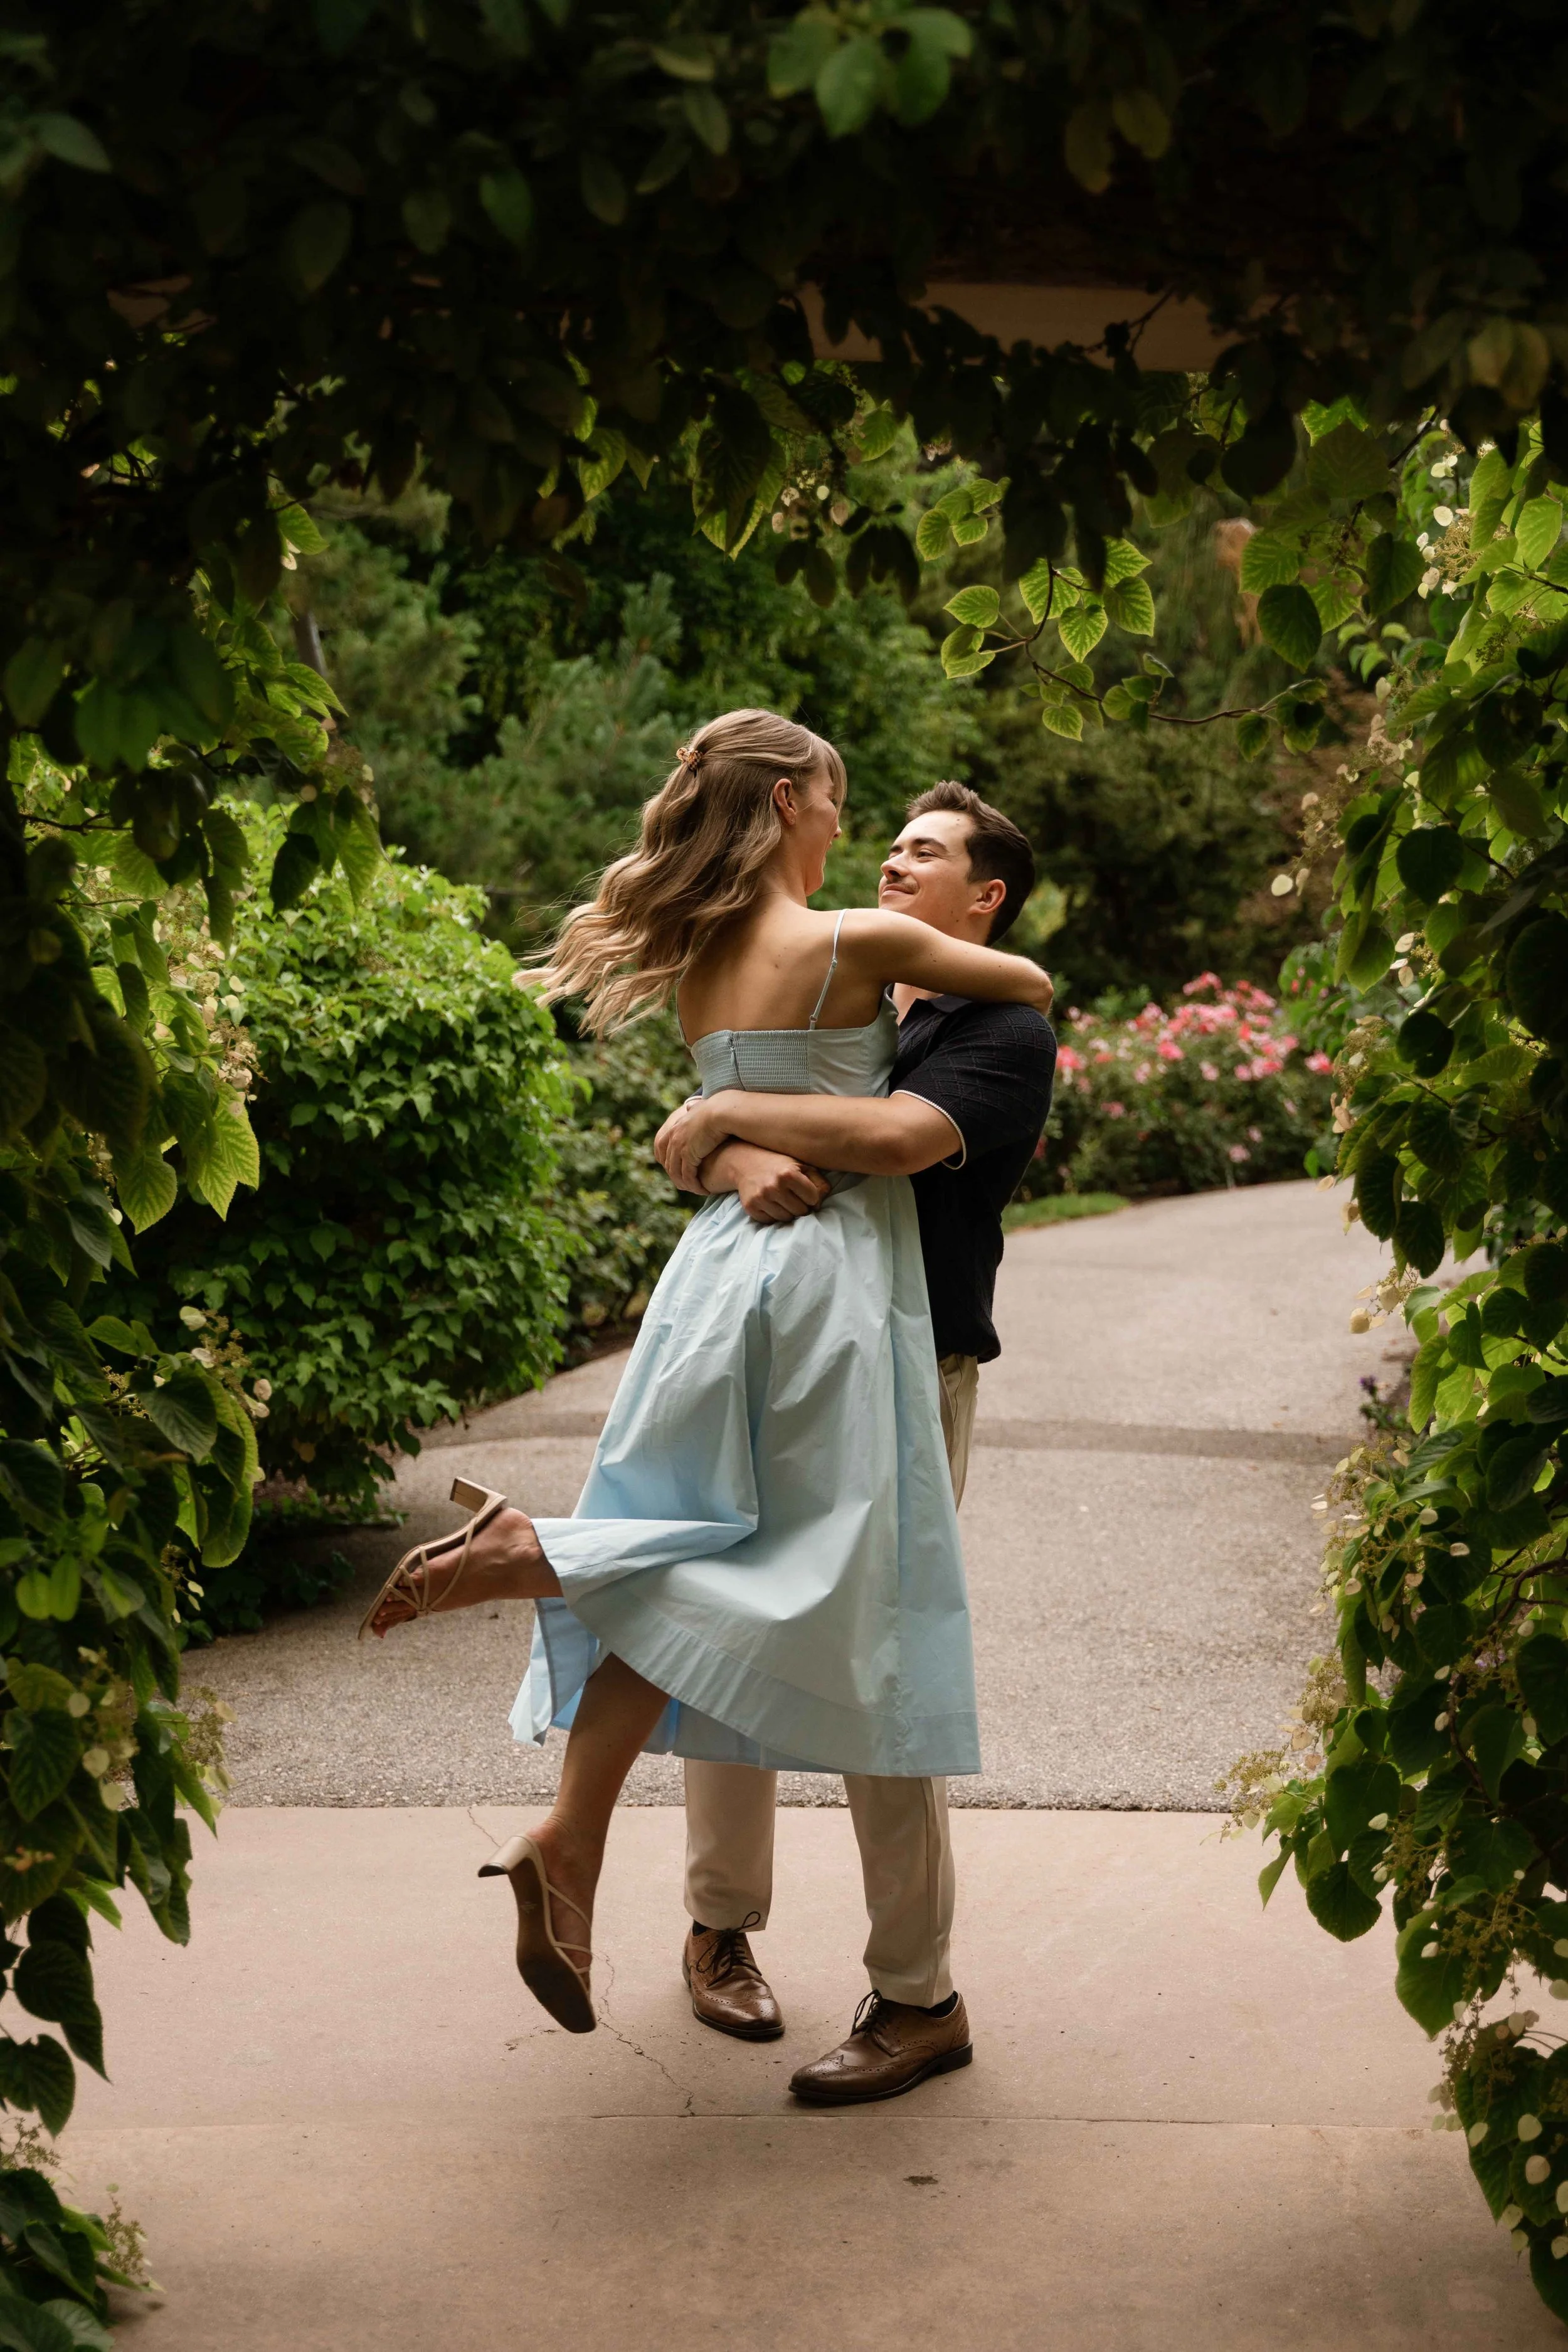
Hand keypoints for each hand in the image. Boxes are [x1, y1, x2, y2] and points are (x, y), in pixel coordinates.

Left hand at [655, 1096, 727, 1191]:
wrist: (722, 1112)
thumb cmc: (716, 1109)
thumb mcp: (700, 1108)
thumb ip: (693, 1109)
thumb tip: (690, 1106)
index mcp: (674, 1128)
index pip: (661, 1148)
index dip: (668, 1161)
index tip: (677, 1169)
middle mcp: (673, 1138)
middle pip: (668, 1164)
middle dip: (676, 1176)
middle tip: (687, 1185)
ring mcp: (679, 1147)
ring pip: (677, 1173)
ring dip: (686, 1184)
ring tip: (696, 1191)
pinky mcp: (689, 1156)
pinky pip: (688, 1176)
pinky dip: (694, 1185)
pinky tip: (702, 1189)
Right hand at [710, 1143, 830, 1224]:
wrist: (744, 1162)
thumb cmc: (778, 1163)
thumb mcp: (800, 1165)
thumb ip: (818, 1181)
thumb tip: (821, 1203)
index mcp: (788, 1174)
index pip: (813, 1198)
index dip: (812, 1195)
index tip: (806, 1190)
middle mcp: (774, 1187)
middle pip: (801, 1211)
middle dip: (801, 1205)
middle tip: (794, 1196)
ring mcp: (761, 1198)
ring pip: (787, 1219)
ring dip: (788, 1211)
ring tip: (783, 1199)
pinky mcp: (751, 1207)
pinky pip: (771, 1221)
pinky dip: (774, 1214)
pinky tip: (771, 1202)